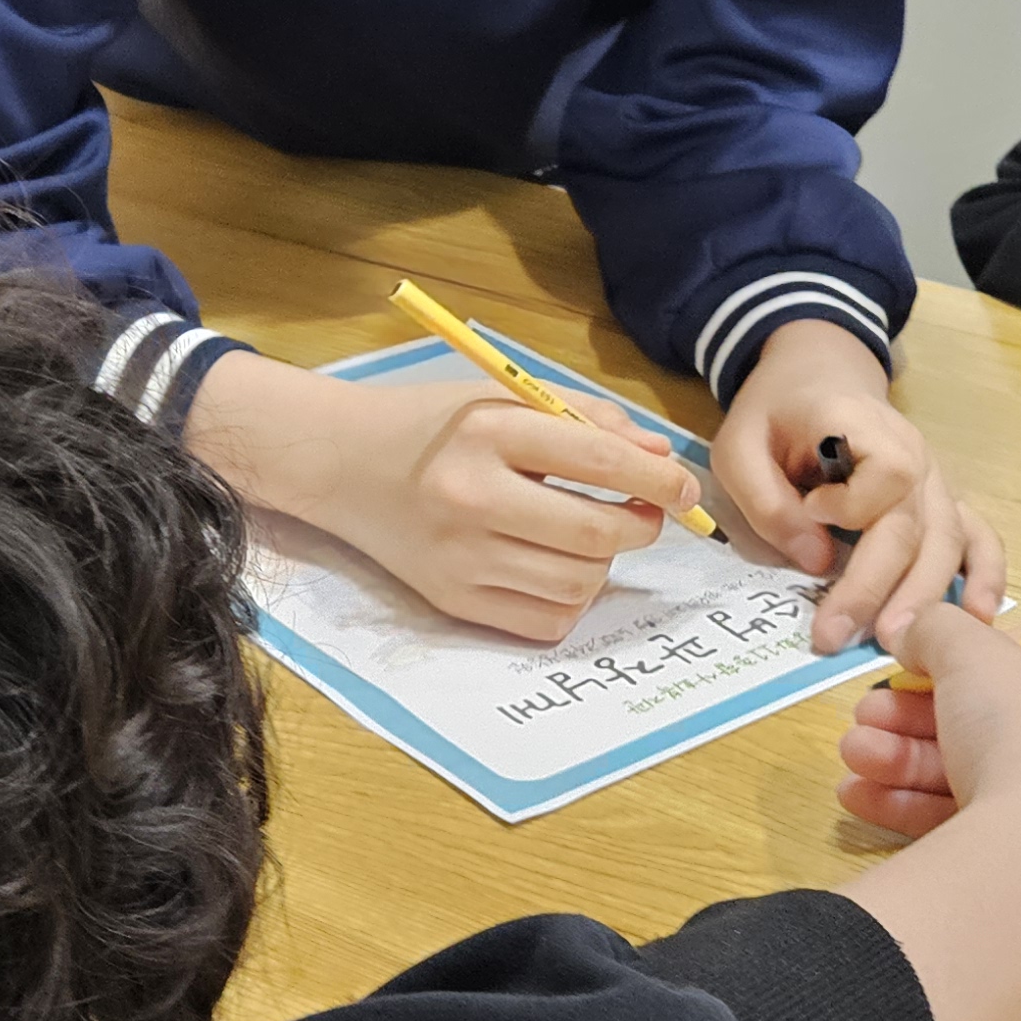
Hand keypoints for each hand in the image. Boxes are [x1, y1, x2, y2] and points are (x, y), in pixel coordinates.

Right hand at [191, 350, 685, 643]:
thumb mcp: (504, 399)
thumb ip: (586, 421)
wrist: (340, 463)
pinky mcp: (451, 601)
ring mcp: (459, 558)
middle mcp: (471, 498)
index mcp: (487, 433)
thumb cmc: (431, 424)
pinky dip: (569, 601)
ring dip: (604, 563)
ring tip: (586, 536)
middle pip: (595, 534)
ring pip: (578, 583)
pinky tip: (555, 569)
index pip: (599, 462)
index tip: (681, 486)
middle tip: (644, 515)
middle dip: (641, 527)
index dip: (657, 478)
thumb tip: (658, 458)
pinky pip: (546, 622)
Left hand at [712, 317, 1004, 652]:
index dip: (853, 504)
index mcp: (862, 426)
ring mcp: (934, 480)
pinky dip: (986, 576)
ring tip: (898, 645)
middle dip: (877, 588)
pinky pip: (977, 538)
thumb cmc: (775, 415)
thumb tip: (816, 562)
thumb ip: (768, 501)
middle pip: (914, 526)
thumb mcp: (740, 447)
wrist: (818, 378)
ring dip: (925, 597)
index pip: (887, 473)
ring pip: (947, 543)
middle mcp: (914, 453)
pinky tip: (979, 616)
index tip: (812, 511)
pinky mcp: (942, 503)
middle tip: (837, 637)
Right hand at [828, 597, 1020, 1020]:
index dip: (980, 648)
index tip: (929, 656)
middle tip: (864, 712)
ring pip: (969, 772)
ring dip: (901, 757)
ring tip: (852, 755)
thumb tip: (915, 633)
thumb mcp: (974, 653)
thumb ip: (937, 628)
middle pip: (991, 717)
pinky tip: (857, 797)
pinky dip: (910, 805)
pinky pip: (964, 821)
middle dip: (914, 714)